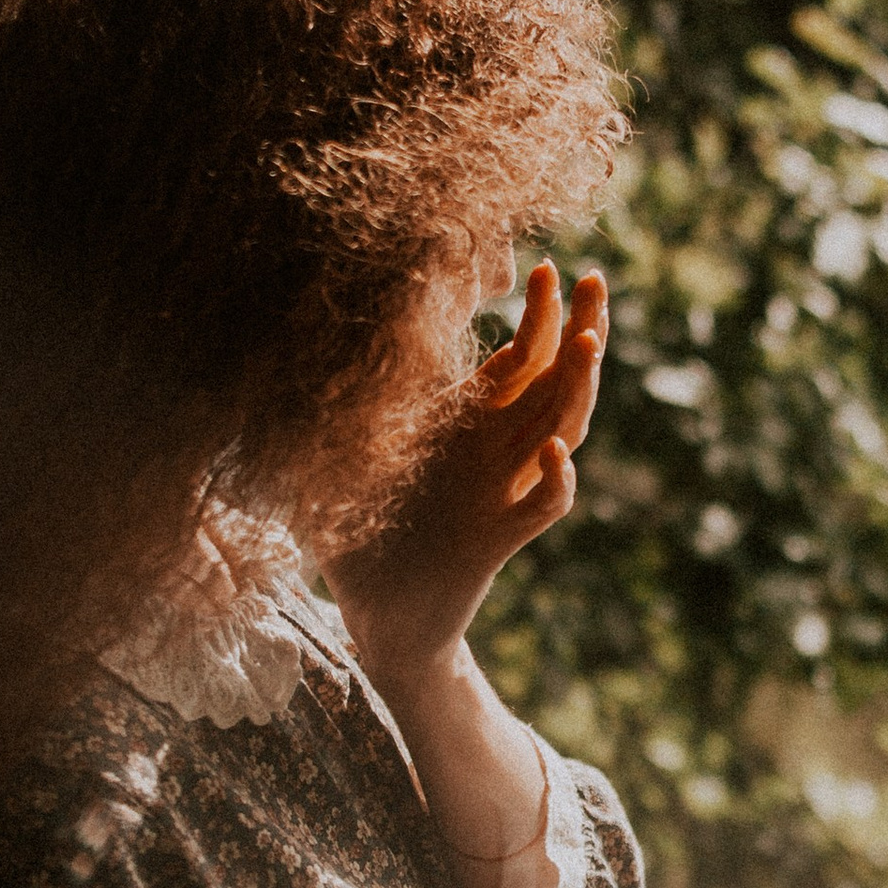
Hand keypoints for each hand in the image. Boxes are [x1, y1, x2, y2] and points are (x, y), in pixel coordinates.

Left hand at [326, 263, 605, 691]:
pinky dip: (556, 481)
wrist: (380, 621)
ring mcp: (502, 492)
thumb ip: (331, 406)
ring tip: (588, 344)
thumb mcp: (343, 459)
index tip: (547, 266)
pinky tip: (555, 453)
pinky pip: (541, 507)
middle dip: (581, 329)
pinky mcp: (497, 539)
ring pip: (562, 431)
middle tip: (597, 280)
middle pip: (556, 380)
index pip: (520, 357)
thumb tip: (290, 344)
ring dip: (577, 388)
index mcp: (468, 426)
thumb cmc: (362, 540)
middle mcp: (495, 452)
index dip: (540, 314)